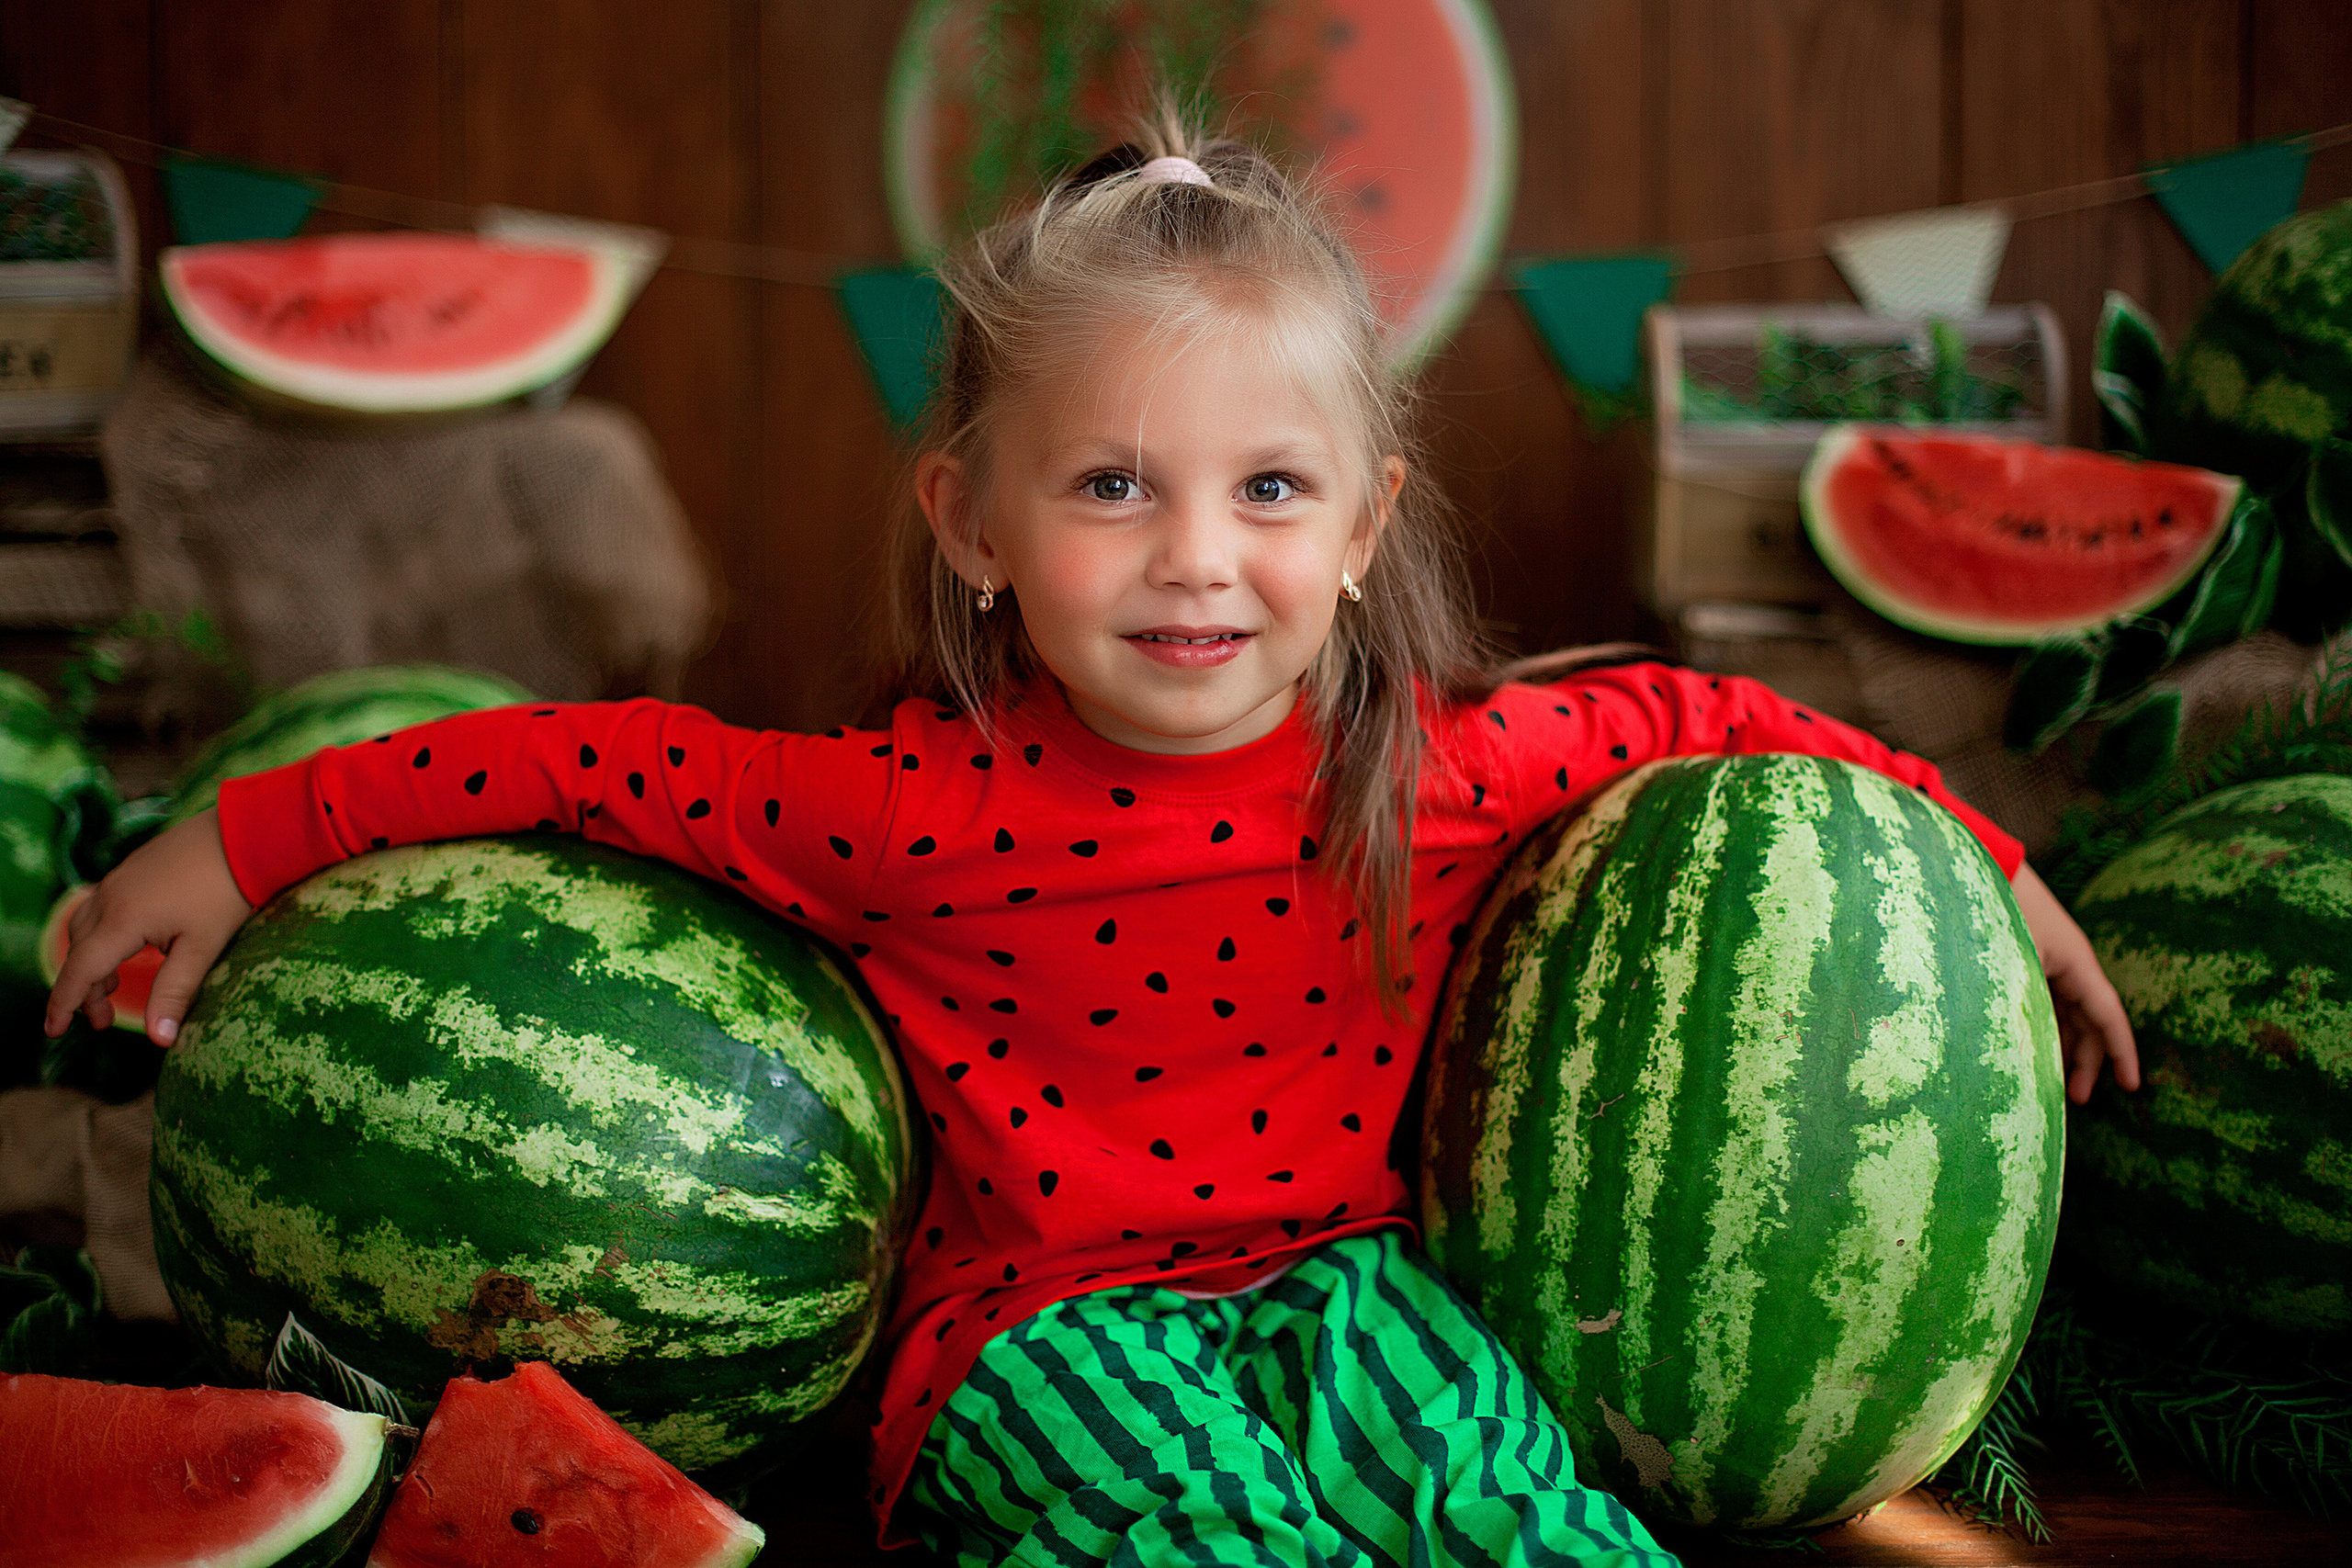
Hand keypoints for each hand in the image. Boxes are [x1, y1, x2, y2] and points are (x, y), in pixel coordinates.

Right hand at [42, 808, 254, 1045]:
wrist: (245, 833)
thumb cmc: (226, 891)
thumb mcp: (202, 947)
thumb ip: (175, 993)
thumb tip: (159, 1041)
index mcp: (121, 921)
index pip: (80, 971)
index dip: (64, 1004)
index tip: (53, 1031)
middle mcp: (110, 898)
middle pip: (79, 951)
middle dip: (83, 989)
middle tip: (103, 1021)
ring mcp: (119, 879)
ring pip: (87, 928)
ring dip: (91, 961)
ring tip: (113, 987)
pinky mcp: (133, 868)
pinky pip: (102, 908)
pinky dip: (102, 935)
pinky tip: (130, 946)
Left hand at [2009, 861, 2139, 1104]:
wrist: (1973, 860)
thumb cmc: (1993, 909)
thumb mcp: (2010, 965)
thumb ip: (2021, 1008)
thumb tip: (2022, 1055)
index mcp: (2075, 962)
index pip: (2108, 1016)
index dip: (2121, 1053)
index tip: (2133, 1086)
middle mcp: (2067, 960)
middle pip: (2088, 1018)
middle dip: (2088, 1059)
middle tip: (2079, 1100)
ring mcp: (2046, 955)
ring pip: (2066, 1010)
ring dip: (2064, 1045)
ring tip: (2053, 1083)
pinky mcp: (2024, 951)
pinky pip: (2045, 996)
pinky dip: (2045, 1023)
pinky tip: (2031, 1044)